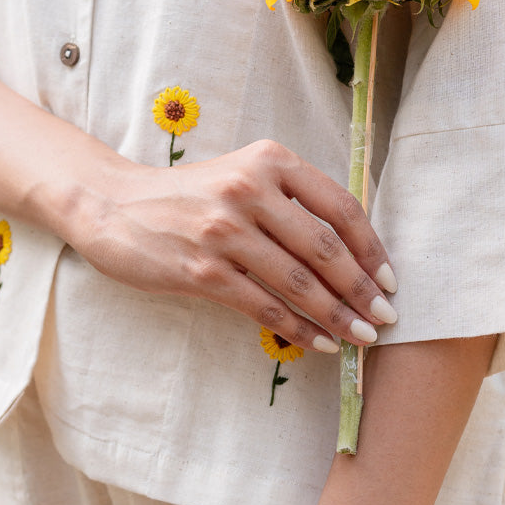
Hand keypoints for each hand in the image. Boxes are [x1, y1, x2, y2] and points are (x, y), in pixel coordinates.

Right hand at [73, 139, 397, 350]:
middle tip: (387, 318)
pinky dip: (298, 329)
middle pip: (324, 248)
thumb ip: (292, 201)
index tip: (391, 280)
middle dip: (362, 289)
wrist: (113, 205)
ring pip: (298, 282)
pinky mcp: (202, 270)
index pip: (340, 207)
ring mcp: (224, 231)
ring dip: (338, 315)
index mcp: (269, 161)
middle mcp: (249, 191)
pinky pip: (264, 307)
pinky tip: (320, 344)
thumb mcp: (242, 176)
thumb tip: (353, 251)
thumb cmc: (188, 196)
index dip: (372, 249)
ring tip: (362, 337)